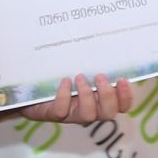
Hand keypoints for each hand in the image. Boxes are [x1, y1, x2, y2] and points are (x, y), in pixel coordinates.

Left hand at [18, 73, 135, 124]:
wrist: (31, 89)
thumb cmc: (61, 75)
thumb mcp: (80, 68)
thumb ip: (93, 63)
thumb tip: (105, 42)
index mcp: (100, 100)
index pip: (122, 106)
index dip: (126, 96)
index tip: (122, 79)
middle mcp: (89, 109)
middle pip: (109, 113)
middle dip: (108, 95)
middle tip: (99, 76)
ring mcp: (71, 114)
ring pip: (88, 115)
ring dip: (87, 95)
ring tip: (79, 77)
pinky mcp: (54, 115)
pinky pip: (62, 111)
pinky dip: (64, 96)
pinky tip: (64, 81)